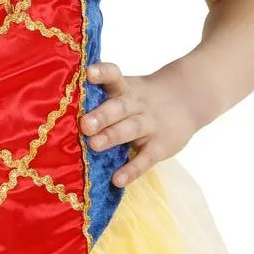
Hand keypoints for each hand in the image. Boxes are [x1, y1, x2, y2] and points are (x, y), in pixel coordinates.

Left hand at [80, 61, 197, 186]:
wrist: (188, 98)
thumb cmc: (143, 97)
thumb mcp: (129, 88)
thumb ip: (104, 96)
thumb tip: (65, 106)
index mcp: (126, 88)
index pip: (114, 75)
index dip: (102, 73)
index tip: (88, 73)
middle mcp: (137, 104)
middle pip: (120, 107)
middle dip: (102, 115)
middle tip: (84, 124)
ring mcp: (150, 125)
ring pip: (131, 129)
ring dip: (112, 137)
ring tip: (94, 145)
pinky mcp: (159, 147)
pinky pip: (145, 159)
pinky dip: (132, 170)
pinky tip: (117, 179)